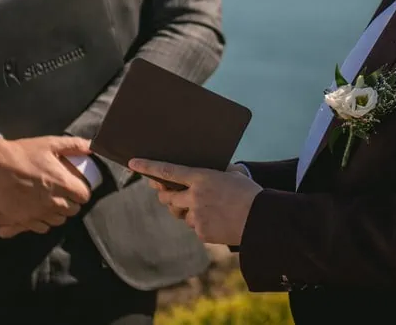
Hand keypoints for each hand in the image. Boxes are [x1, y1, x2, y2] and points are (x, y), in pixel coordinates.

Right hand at [0, 136, 93, 237]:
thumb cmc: (22, 153)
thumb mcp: (49, 144)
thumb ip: (74, 145)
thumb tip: (93, 147)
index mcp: (61, 183)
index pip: (84, 197)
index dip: (82, 192)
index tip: (77, 188)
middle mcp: (52, 201)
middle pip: (73, 211)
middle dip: (71, 203)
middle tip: (64, 194)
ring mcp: (37, 212)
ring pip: (58, 221)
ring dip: (58, 213)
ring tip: (52, 202)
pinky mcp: (24, 220)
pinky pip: (42, 227)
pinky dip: (44, 221)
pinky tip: (40, 211)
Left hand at [127, 160, 261, 245]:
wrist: (262, 219)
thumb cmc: (251, 193)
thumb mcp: (234, 175)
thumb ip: (218, 173)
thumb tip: (212, 173)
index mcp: (202, 178)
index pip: (168, 171)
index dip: (148, 167)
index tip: (133, 163)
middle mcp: (194, 197)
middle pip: (168, 199)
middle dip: (167, 197)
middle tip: (171, 196)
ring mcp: (197, 216)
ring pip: (183, 215)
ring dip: (190, 212)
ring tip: (211, 210)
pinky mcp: (202, 233)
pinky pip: (196, 228)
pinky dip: (204, 225)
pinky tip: (220, 222)